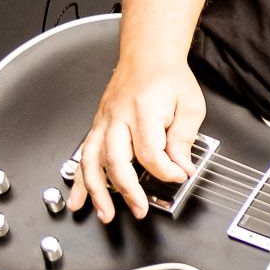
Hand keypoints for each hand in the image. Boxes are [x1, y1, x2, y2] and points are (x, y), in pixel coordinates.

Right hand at [69, 58, 205, 222]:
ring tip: (104, 213)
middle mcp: (118, 118)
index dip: (165, 170)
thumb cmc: (169, 79)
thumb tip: (181, 167)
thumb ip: (185, 139)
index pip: (151, 151)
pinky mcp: (97, 127)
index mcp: (144, 111)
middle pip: (116, 159)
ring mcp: (103, 123)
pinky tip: (79, 199)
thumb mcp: (190, 106)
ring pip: (93, 161)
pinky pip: (84, 156)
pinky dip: (78, 180)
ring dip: (96, 191)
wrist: (148, 56)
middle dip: (127, 189)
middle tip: (140, 209)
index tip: (179, 176)